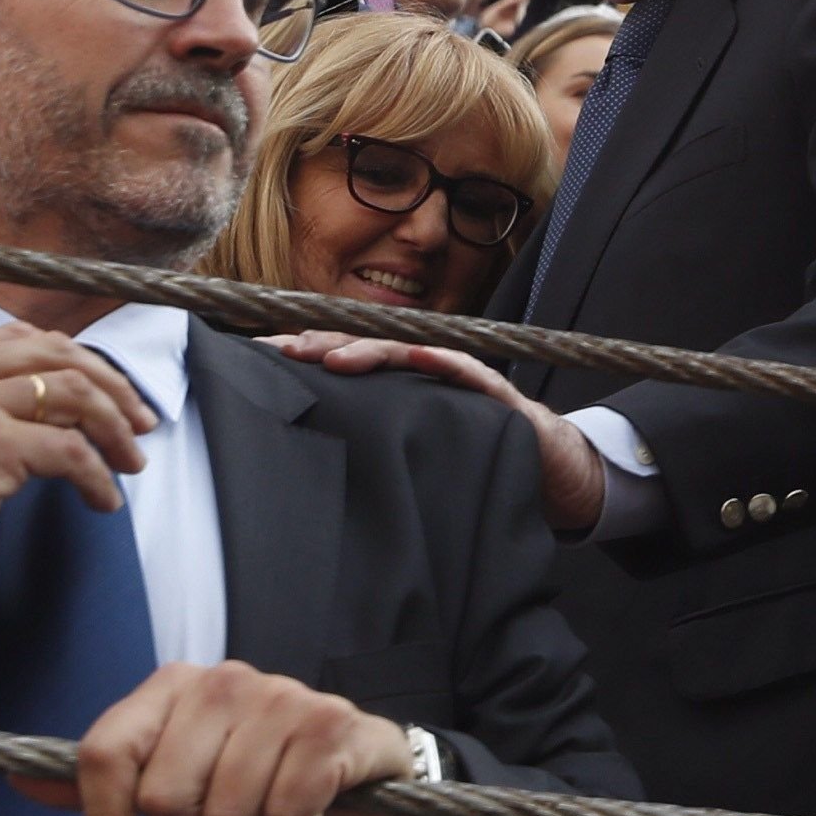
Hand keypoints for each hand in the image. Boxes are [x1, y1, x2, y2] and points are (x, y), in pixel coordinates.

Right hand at [0, 330, 155, 605]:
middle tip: (140, 424)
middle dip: (112, 387)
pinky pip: (70, 451)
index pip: (19, 340)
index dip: (77, 363)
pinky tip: (101, 501)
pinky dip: (97, 476)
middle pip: (55, 354)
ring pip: (73, 394)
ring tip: (129, 464)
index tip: (111, 395)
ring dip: (114, 430)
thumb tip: (54, 399)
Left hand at [13, 657, 409, 815]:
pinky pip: (282, 812)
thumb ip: (104, 780)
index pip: (106, 752)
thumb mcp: (173, 764)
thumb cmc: (250, 761)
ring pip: (224, 811)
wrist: (351, 752)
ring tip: (265, 804)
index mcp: (174, 685)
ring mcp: (281, 697)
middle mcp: (225, 680)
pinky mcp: (328, 725)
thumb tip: (21, 784)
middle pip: (163, 796)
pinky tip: (304, 800)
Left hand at [270, 330, 604, 534]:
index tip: (260, 357)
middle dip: (323, 345)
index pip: (347, 361)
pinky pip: (469, 374)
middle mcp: (428, 375)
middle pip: (369, 350)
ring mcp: (462, 381)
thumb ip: (374, 448)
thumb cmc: (477, 461)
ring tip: (332, 358)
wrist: (555, 470)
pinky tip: (418, 356)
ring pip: (411, 354)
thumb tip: (304, 467)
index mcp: (403, 389)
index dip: (306, 354)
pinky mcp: (498, 398)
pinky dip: (443, 362)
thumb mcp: (414, 454)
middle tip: (279, 350)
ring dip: (372, 352)